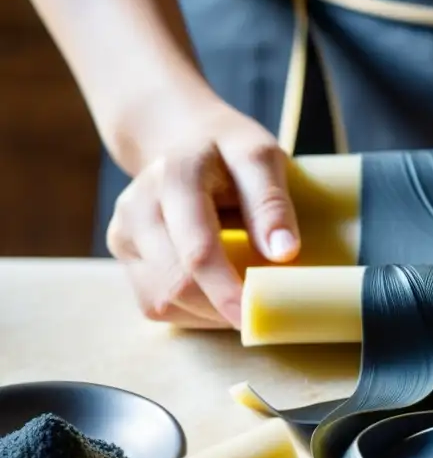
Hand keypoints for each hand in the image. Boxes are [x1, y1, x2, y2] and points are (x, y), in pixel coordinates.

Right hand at [105, 102, 300, 328]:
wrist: (183, 141)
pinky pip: (155, 305)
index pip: (197, 249)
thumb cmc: (230, 154)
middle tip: (262, 315)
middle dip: (222, 308)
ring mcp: (124, 233)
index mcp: (176, 177)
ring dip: (208, 314)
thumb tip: (283, 253)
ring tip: (242, 299)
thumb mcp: (261, 158)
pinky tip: (217, 296)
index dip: (227, 290)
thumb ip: (271, 202)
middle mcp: (138, 206)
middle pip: (176, 284)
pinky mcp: (123, 257)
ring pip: (163, 302)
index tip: (256, 315)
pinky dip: (192, 312)